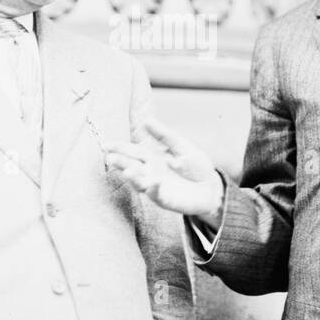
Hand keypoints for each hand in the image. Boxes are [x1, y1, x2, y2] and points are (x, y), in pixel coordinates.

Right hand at [105, 117, 223, 223]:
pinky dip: (154, 189)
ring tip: (126, 172)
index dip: (120, 147)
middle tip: (110, 158)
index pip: (133, 151)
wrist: (211, 186)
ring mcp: (155, 186)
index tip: (107, 144)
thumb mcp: (181, 146)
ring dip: (133, 177)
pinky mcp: (165, 199)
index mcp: (152, 157)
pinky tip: (154, 182)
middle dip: (121, 162)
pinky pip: (157, 194)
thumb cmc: (195, 165)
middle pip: (131, 166)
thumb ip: (164, 135)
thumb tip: (147, 120)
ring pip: (139, 182)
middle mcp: (150, 172)